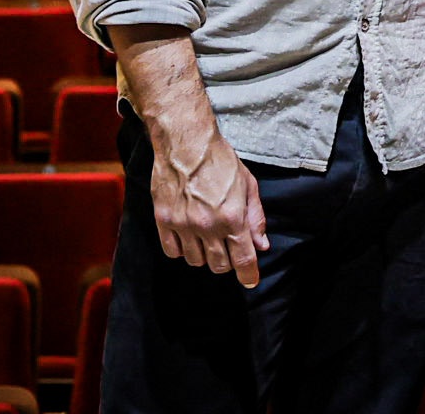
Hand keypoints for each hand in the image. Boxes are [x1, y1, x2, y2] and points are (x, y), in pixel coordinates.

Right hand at [150, 123, 268, 287]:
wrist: (186, 142)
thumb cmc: (221, 161)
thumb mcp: (248, 185)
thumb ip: (255, 217)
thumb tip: (261, 245)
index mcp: (232, 217)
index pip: (242, 259)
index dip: (248, 275)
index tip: (250, 281)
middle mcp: (208, 225)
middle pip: (219, 265)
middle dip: (227, 262)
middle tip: (227, 248)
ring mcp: (183, 225)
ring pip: (196, 261)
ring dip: (204, 255)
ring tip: (207, 238)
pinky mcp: (163, 220)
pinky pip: (172, 252)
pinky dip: (182, 250)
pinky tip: (188, 238)